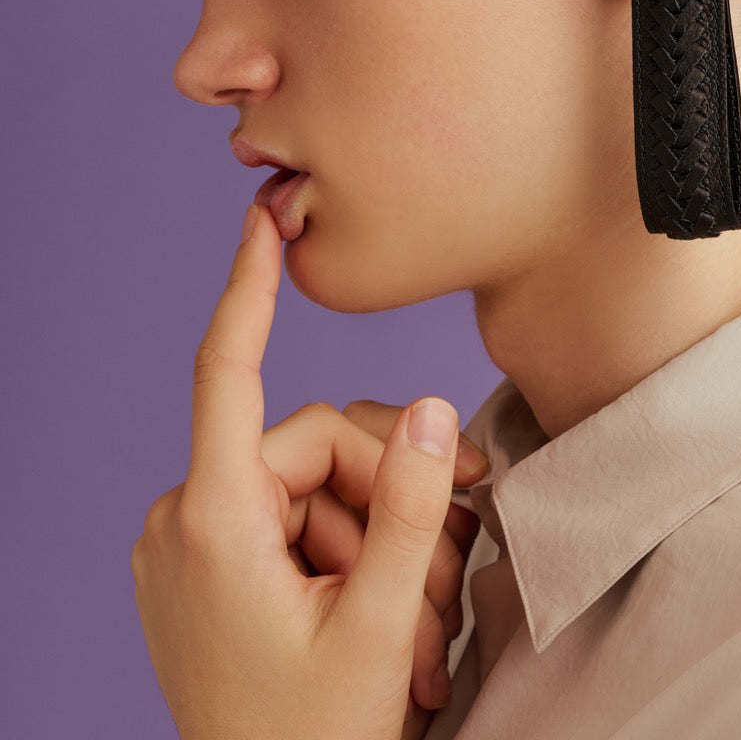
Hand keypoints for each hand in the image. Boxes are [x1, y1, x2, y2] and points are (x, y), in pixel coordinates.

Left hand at [130, 203, 486, 739]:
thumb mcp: (378, 626)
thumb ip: (410, 511)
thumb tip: (434, 412)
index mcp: (212, 521)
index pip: (227, 374)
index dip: (248, 289)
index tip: (263, 221)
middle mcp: (187, 519)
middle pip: (317, 445)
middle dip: (389, 501)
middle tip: (442, 580)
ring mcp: (193, 546)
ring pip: (316, 486)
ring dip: (379, 544)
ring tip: (415, 630)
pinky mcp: (209, 566)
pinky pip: (292, 519)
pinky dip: (344, 555)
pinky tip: (378, 622)